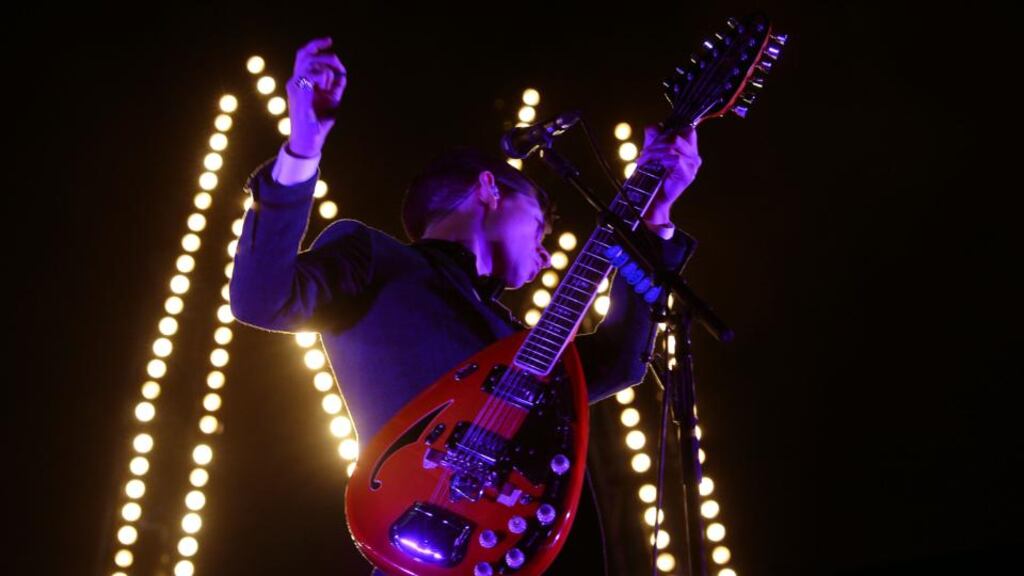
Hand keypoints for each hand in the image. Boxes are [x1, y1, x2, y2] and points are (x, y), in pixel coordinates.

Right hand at [285, 36, 347, 155]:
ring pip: (309, 62)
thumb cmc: (319, 122)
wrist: (309, 141)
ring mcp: (295, 86)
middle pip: (303, 53)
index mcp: (301, 81)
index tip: (330, 44)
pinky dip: (322, 77)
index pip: (305, 55)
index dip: (318, 47)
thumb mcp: (332, 100)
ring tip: (328, 85)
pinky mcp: (298, 93)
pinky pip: (311, 74)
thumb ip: (336, 86)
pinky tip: (324, 89)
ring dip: (324, 69)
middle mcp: (295, 81)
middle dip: (319, 47)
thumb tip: (343, 73)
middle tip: (334, 54)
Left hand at [636, 124, 700, 223]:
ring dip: (653, 150)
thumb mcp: (652, 153)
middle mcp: (694, 157)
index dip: (669, 130)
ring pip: (673, 145)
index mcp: (689, 151)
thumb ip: (654, 138)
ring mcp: (692, 166)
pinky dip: (656, 158)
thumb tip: (654, 126)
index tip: (654, 138)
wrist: (653, 200)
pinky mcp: (687, 174)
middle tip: (644, 152)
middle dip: (657, 141)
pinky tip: (646, 164)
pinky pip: (673, 157)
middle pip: (677, 136)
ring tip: (642, 159)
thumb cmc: (652, 178)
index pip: (686, 130)